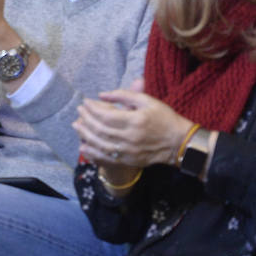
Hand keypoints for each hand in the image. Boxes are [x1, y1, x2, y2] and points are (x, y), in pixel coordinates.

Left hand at [74, 81, 194, 169]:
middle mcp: (131, 137)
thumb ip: (125, 95)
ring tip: (76, 125)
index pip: (106, 115)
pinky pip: (106, 157)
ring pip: (100, 144)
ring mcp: (129, 151)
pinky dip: (93, 151)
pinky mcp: (129, 160)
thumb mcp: (148, 101)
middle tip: (79, 110)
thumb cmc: (164, 118)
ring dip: (85, 134)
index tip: (85, 102)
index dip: (92, 109)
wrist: (179, 143)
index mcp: (136, 121)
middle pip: (100, 129)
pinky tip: (83, 145)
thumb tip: (101, 95)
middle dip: (86, 119)